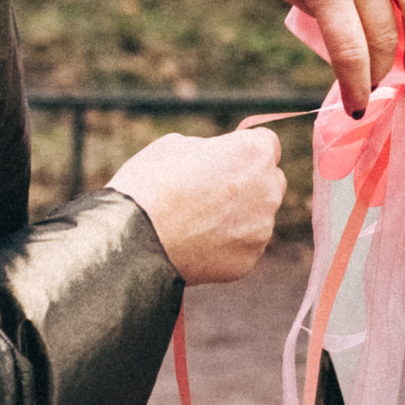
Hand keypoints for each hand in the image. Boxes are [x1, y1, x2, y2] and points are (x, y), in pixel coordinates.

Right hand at [108, 129, 285, 284]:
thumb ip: (211, 150)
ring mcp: (261, 228)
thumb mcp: (177, 145)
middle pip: (269, 182)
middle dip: (249, 184)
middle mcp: (268, 190)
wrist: (135, 238)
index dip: (243, 151)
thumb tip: (217, 159)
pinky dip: (226, 246)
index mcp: (254, 153)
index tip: (225, 159)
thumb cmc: (151, 183)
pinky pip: (243, 247)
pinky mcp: (249, 260)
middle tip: (210, 192)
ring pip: (257, 218)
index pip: (266, 144)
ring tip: (196, 222)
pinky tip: (196, 244)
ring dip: (237, 217)